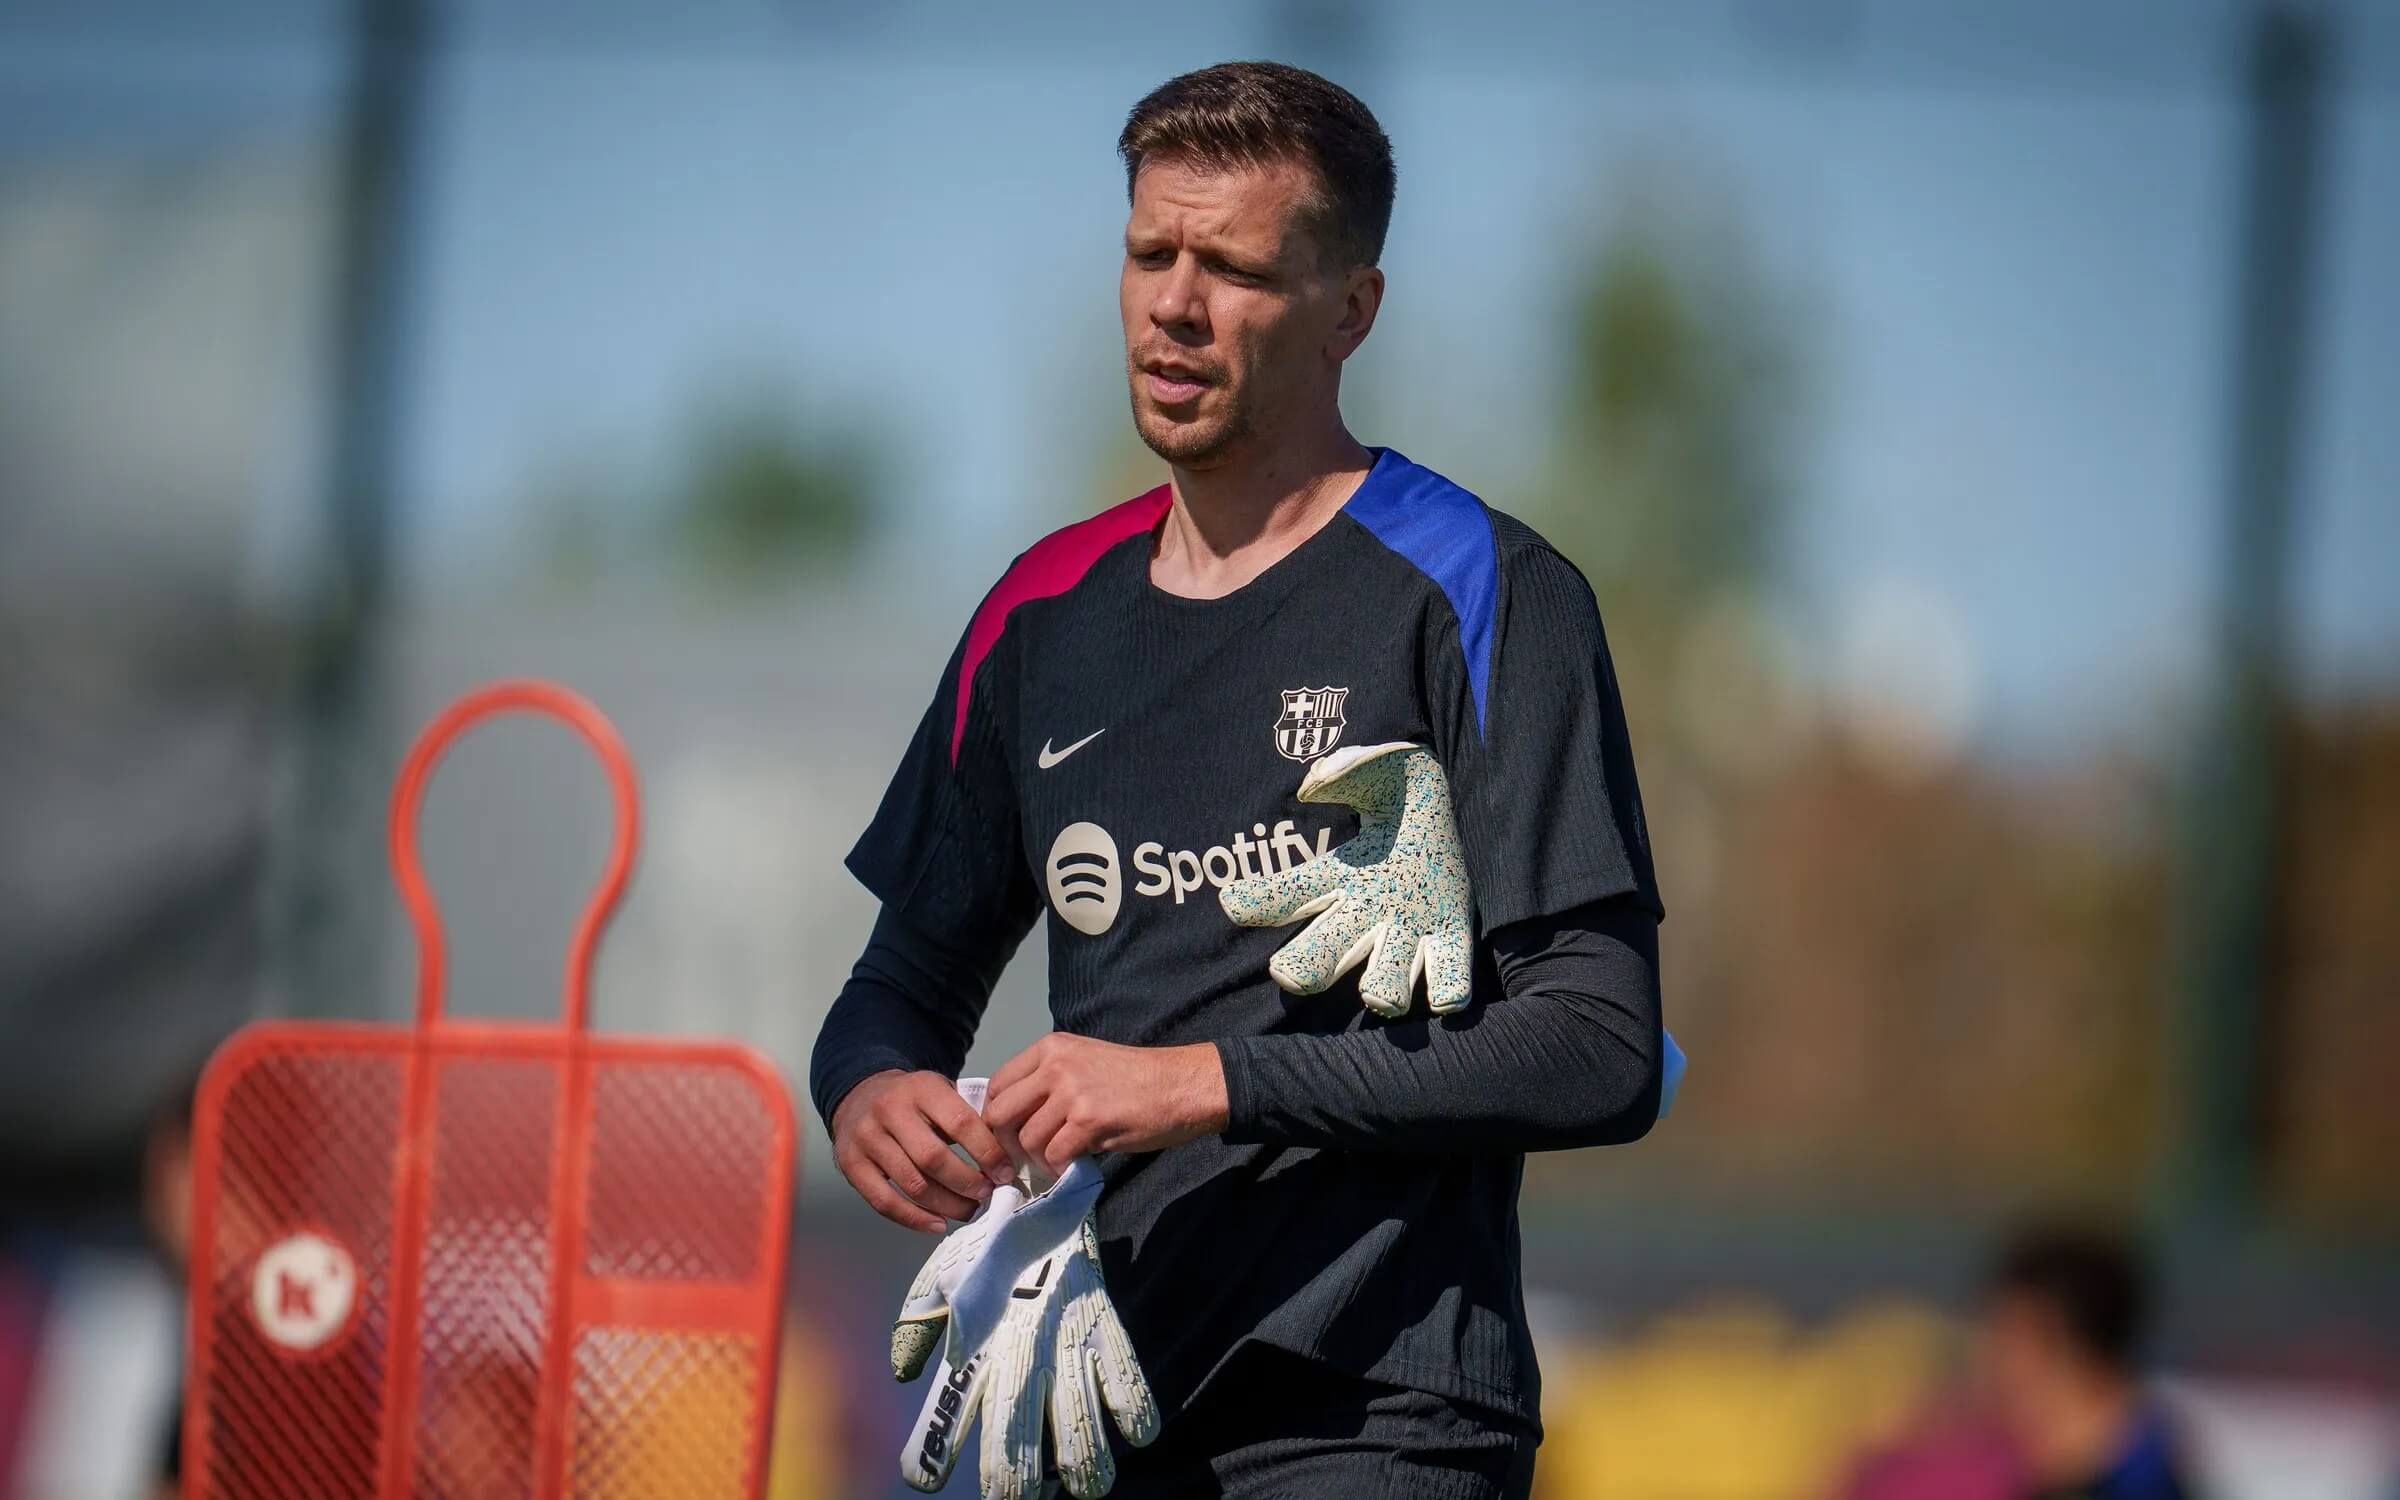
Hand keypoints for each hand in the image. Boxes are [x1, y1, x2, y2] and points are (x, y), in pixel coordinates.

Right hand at [831, 1069, 1016, 1233]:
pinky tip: (937, 1224)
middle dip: (967, 1183)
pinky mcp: (851, 1165)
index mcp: (921, 1088)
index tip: (1004, 1173)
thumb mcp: (941, 1091)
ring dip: (946, 1205)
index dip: (987, 1153)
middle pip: (934, 1158)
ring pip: (912, 1184)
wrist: (860, 1094)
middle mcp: (890, 1111)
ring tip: (968, 1210)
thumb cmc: (913, 1100)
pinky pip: (884, 1202)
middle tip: (986, 1195)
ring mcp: (867, 1139)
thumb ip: (969, 1116)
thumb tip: (1003, 1159)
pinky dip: (914, 1219)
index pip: (960, 1122)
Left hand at [983, 1034, 1228, 1180]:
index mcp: (1050, 1048)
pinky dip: (1060, 1168)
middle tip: (1025, 1155)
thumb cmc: (1135, 1077)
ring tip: (1059, 1158)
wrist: (1180, 1085)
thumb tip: (1015, 1116)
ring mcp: (1071, 1093)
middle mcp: (1055, 1066)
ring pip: (1026, 1140)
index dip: (997, 1116)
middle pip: (1000, 1114)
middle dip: (1007, 1142)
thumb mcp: (1084, 1061)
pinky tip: (1074, 1163)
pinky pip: (1054, 1156)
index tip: (1012, 1133)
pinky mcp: (1088, 1122)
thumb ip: (1048, 1080)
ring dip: (1039, 1158)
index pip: (997, 1085)